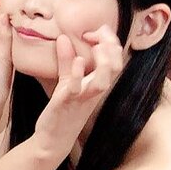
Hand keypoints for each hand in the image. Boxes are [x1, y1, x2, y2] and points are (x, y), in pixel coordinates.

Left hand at [35, 26, 125, 146]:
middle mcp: (95, 90)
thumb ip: (66, 61)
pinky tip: (79, 61)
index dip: (109, 40)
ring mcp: (83, 97)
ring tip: (95, 43)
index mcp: (97, 83)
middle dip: (110, 44)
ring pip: (104, 79)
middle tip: (96, 32)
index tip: (93, 31)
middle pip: (116, 65)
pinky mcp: (68, 103)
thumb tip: (63, 38)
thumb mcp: (66, 82)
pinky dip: (79, 74)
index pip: (115, 58)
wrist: (54, 138)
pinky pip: (77, 88)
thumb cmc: (63, 110)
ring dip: (103, 60)